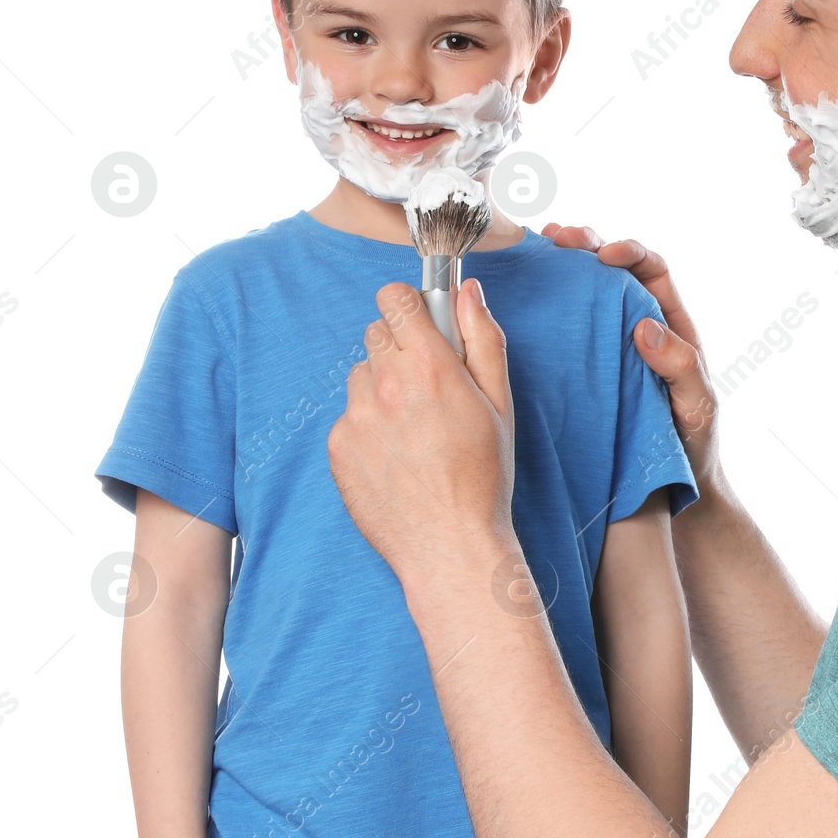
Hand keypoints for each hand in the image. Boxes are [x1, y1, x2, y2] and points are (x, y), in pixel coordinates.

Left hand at [328, 278, 516, 585]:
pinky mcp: (337, 446)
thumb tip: (468, 292)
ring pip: (360, 374)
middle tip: (427, 387)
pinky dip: (367, 426)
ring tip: (412, 429)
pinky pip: (348, 415)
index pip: (396, 298)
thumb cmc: (483, 477)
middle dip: (400, 348)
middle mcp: (386, 385)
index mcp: (431, 367)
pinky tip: (396, 456)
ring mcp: (356, 416)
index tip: (422, 323)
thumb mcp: (500, 403)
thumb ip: (483, 339)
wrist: (449, 545)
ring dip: (381, 388)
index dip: (410, 306)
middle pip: (376, 333)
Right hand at [542, 225, 720, 492]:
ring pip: (586, 294)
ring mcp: (609, 345)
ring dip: (563, 267)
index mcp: (670, 325)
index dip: (629, 253)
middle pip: (613, 270)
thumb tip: (644, 327)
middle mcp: (638, 326)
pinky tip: (525, 298)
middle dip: (587, 245)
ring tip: (536, 252)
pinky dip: (548, 307)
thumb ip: (680, 365)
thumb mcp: (697, 404)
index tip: (603, 255)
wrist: (671, 485)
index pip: (653, 271)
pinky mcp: (585, 367)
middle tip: (556, 237)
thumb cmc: (692, 442)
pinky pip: (568, 329)